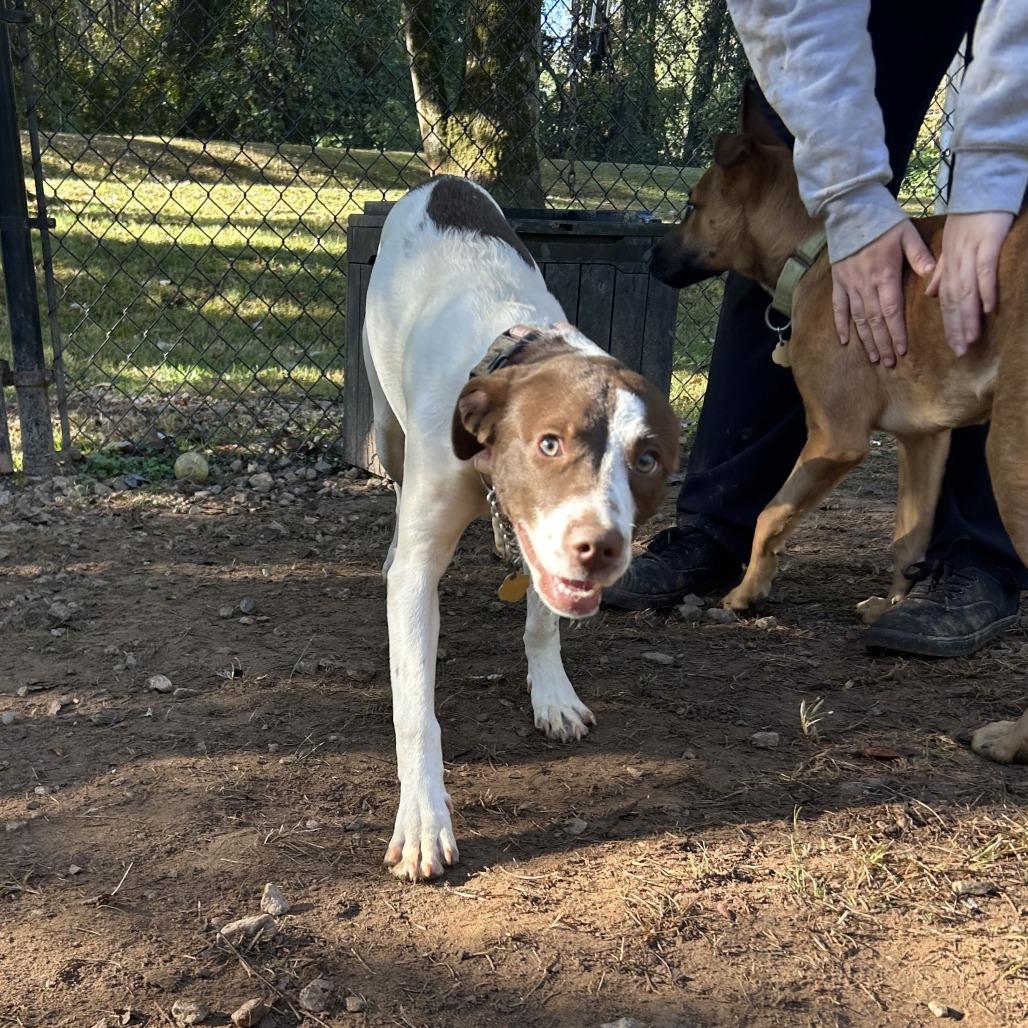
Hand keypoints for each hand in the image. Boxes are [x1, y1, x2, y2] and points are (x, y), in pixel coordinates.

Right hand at [831, 220, 936, 366]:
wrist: (850, 211)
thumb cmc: (883, 221)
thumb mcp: (906, 234)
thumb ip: (919, 255)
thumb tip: (932, 274)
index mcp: (885, 275)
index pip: (892, 311)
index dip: (897, 332)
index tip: (902, 350)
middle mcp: (865, 285)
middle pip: (876, 321)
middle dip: (884, 343)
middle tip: (890, 362)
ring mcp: (849, 286)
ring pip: (859, 319)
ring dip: (867, 340)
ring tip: (874, 358)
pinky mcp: (838, 283)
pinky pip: (839, 309)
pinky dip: (842, 326)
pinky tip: (846, 342)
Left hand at [925, 211, 1013, 354]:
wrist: (981, 188)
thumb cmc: (970, 218)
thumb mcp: (951, 246)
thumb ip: (942, 271)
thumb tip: (932, 295)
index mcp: (948, 265)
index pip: (946, 301)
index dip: (949, 324)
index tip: (953, 345)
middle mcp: (955, 263)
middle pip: (954, 301)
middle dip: (956, 328)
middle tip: (960, 351)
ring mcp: (970, 254)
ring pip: (966, 291)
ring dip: (968, 317)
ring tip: (971, 338)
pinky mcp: (987, 243)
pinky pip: (984, 270)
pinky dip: (985, 289)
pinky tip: (987, 309)